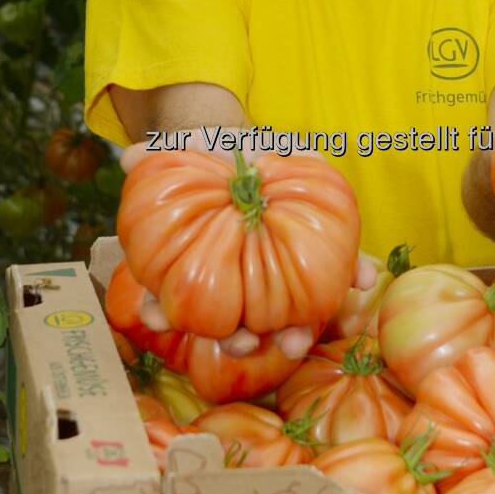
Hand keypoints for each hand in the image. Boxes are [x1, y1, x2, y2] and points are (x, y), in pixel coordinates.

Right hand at [121, 131, 378, 360]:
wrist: (257, 150)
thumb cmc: (217, 160)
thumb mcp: (190, 150)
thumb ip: (163, 153)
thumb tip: (129, 157)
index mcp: (206, 268)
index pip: (181, 297)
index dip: (167, 313)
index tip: (160, 318)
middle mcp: (243, 285)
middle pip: (236, 325)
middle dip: (238, 341)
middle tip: (240, 343)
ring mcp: (284, 279)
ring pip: (287, 318)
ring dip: (294, 333)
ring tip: (296, 341)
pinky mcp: (323, 259)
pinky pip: (341, 272)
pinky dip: (355, 274)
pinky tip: (365, 279)